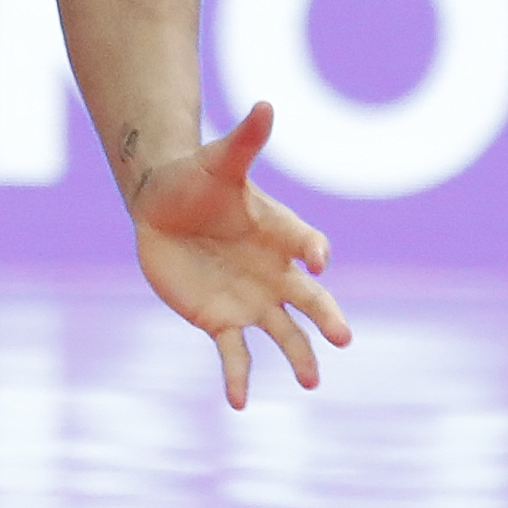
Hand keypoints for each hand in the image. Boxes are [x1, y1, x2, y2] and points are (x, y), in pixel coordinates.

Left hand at [129, 99, 351, 409]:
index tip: (317, 261)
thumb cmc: (197, 179)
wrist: (163, 207)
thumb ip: (246, 139)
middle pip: (308, 300)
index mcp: (280, 233)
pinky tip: (238, 403)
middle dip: (326, 317)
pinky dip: (238, 376)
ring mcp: (250, 299)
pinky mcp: (220, 320)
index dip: (313, 251)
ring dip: (298, 356)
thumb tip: (265, 104)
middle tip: (344, 338)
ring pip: (284, 334)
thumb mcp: (220, 160)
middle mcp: (274, 272)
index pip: (306, 244)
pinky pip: (235, 353)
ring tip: (310, 382)